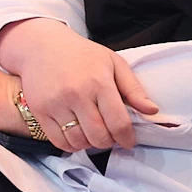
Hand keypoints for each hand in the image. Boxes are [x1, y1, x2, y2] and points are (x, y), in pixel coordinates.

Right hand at [0, 17, 157, 151]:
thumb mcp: (113, 63)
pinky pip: (58, 141)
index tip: (128, 140)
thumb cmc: (81, 54)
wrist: (41, 46)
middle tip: (109, 136)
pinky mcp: (40, 110)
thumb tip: (152, 111)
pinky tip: (76, 135)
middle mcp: (76, 95)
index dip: (127, 138)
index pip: (118, 123)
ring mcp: (55, 103)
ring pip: (78, 141)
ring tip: (92, 134)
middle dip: (109, 142)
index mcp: (98, 83)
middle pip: (99, 136)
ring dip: (89, 144)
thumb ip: (134, 88)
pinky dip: (70, 145)